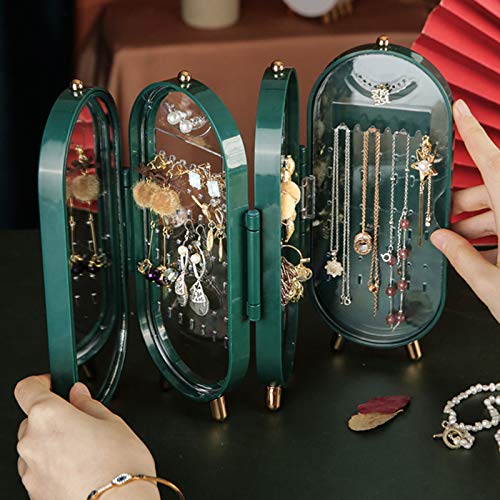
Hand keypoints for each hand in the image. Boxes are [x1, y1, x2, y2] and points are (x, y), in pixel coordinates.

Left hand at [15, 375, 160, 499]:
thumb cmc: (119, 466)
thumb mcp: (113, 422)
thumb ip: (89, 404)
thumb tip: (78, 394)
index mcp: (49, 415)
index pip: (27, 388)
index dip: (41, 381)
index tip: (55, 382)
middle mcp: (31, 442)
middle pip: (33, 418)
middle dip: (54, 416)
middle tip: (81, 419)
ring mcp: (30, 471)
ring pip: (36, 446)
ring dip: (53, 442)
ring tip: (86, 450)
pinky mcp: (34, 493)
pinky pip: (39, 470)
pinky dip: (54, 465)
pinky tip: (81, 469)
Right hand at [430, 99, 499, 321]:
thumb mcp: (494, 286)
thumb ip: (463, 259)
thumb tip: (440, 240)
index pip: (492, 162)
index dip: (472, 133)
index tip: (458, 109)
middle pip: (489, 191)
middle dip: (461, 205)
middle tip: (440, 223)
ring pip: (499, 210)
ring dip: (476, 225)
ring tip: (458, 246)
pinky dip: (495, 238)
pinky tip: (483, 257)